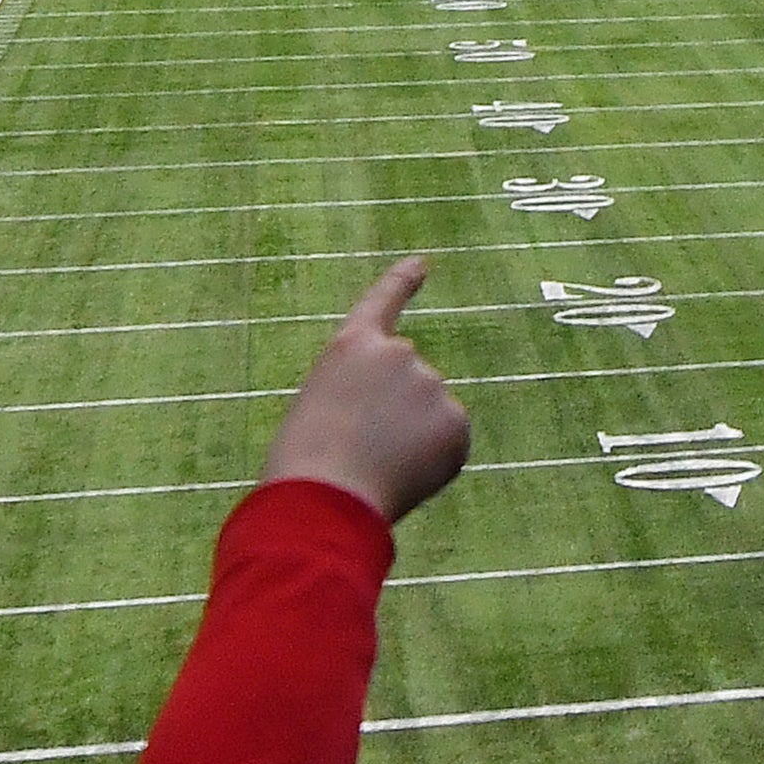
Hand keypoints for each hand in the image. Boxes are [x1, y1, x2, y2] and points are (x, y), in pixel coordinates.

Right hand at [262, 260, 469, 526]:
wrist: (325, 499)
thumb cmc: (306, 467)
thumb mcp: (324, 413)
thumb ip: (369, 401)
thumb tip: (409, 424)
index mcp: (352, 346)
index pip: (382, 304)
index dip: (402, 283)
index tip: (421, 263)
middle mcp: (399, 353)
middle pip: (409, 386)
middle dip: (395, 416)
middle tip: (360, 452)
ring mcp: (432, 383)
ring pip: (429, 418)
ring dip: (410, 442)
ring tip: (375, 467)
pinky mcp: (456, 421)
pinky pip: (448, 445)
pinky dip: (431, 465)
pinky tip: (402, 478)